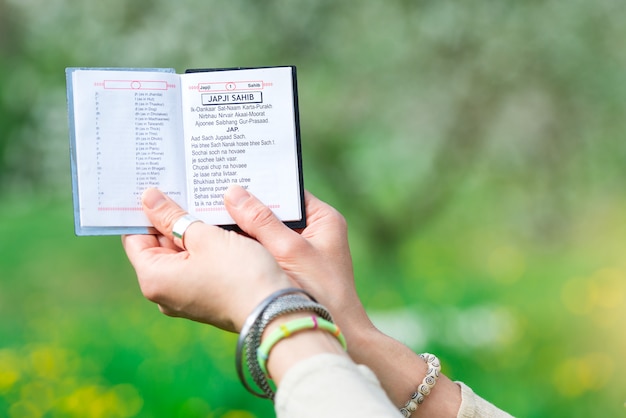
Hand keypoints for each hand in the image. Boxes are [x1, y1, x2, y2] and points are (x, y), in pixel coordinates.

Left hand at [122, 188, 291, 331]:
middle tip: (184, 188)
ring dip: (192, 230)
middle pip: (159, 245)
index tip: (157, 187)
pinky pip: (197, 265)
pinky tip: (219, 227)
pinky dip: (204, 246)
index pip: (135, 237)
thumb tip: (148, 198)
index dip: (145, 211)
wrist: (276, 312)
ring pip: (182, 254)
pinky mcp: (206, 297)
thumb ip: (173, 216)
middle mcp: (164, 292)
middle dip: (172, 218)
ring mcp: (186, 297)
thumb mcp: (205, 237)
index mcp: (154, 278)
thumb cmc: (239, 275)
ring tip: (204, 203)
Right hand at [224, 185, 374, 336]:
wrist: (328, 335)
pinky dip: (247, 247)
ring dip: (243, 228)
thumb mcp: (289, 251)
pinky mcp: (288, 269)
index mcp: (323, 218)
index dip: (260, 183)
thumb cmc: (321, 292)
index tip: (231, 174)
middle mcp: (313, 231)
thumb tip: (233, 194)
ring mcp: (300, 251)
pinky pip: (263, 250)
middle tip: (212, 194)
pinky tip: (223, 244)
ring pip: (265, 231)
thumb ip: (261, 221)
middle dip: (246, 206)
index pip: (288, 191)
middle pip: (274, 210)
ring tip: (210, 214)